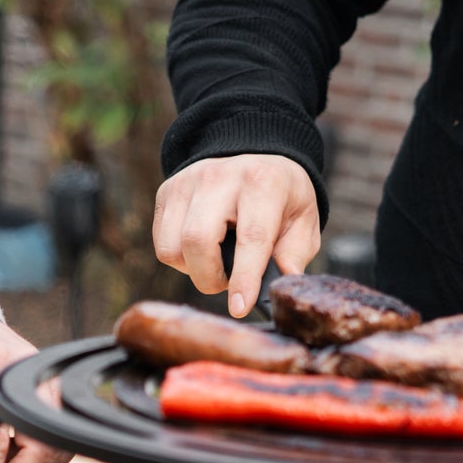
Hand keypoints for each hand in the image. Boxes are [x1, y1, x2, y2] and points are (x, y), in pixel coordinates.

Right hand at [153, 154, 320, 316]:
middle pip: (197, 242)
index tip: (239, 307)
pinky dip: (179, 257)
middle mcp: (220, 177)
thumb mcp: (302, 220)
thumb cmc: (280, 196)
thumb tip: (280, 286)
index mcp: (263, 183)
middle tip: (226, 282)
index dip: (244, 277)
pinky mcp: (167, 192)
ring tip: (214, 259)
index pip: (251, 237)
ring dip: (192, 269)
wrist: (253, 155)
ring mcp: (187, 182)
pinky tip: (200, 247)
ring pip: (173, 248)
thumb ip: (293, 254)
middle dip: (209, 277)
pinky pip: (162, 244)